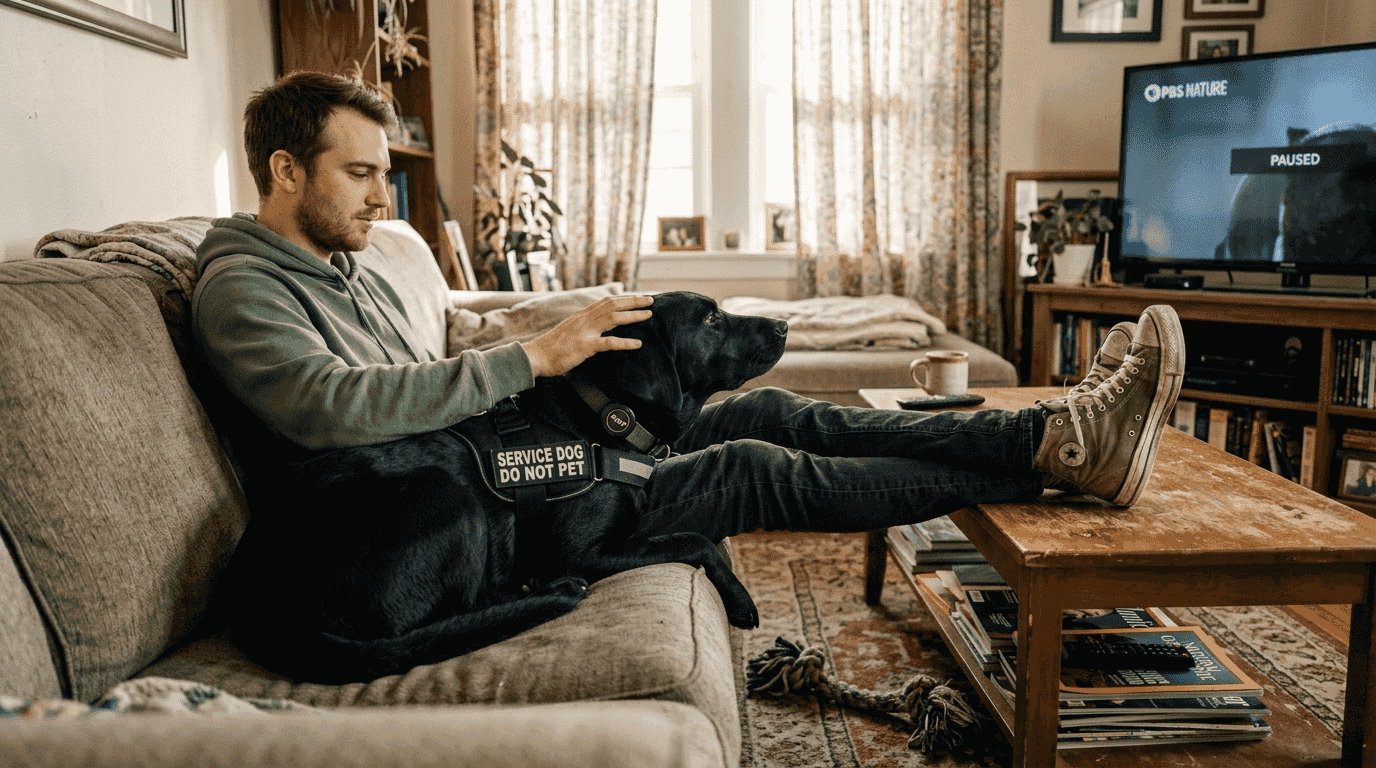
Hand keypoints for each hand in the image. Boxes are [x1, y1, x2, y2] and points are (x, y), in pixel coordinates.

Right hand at [521, 294, 653, 377]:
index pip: (606, 301)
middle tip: (650, 300)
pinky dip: (625, 342)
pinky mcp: (585, 346)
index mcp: (581, 315)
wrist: (535, 357)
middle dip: (633, 301)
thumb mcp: (569, 331)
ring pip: (614, 318)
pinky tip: (638, 344)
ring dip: (633, 315)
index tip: (638, 297)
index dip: (624, 298)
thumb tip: (596, 327)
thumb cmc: (551, 348)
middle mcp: (584, 319)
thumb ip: (582, 326)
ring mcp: (584, 331)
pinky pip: (609, 343)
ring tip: (649, 315)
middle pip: (613, 304)